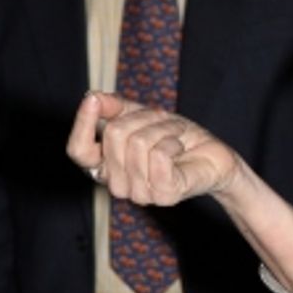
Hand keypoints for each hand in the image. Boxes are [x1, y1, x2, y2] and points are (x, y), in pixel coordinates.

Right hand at [67, 91, 239, 205]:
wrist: (213, 156)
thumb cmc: (176, 138)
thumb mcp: (142, 116)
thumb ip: (114, 107)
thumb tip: (92, 97)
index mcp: (107, 168)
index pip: (79, 151)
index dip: (81, 124)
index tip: (93, 100)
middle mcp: (119, 185)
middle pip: (114, 136)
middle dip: (143, 118)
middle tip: (163, 123)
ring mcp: (141, 194)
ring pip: (138, 143)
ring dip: (163, 128)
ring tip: (175, 136)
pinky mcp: (164, 195)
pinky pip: (158, 155)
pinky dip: (172, 141)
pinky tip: (180, 148)